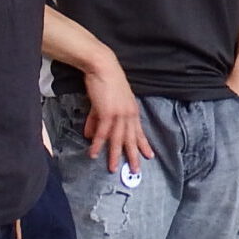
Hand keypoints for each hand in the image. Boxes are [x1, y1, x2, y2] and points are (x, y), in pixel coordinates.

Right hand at [81, 55, 152, 172]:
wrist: (102, 67)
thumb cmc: (105, 82)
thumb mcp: (105, 103)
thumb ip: (97, 120)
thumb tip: (89, 135)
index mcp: (132, 110)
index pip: (139, 131)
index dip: (143, 144)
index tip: (149, 156)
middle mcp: (128, 114)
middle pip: (131, 139)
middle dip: (133, 156)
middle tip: (135, 170)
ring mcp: (119, 114)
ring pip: (118, 139)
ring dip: (114, 155)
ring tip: (113, 168)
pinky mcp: (107, 112)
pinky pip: (103, 132)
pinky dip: (98, 144)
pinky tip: (94, 153)